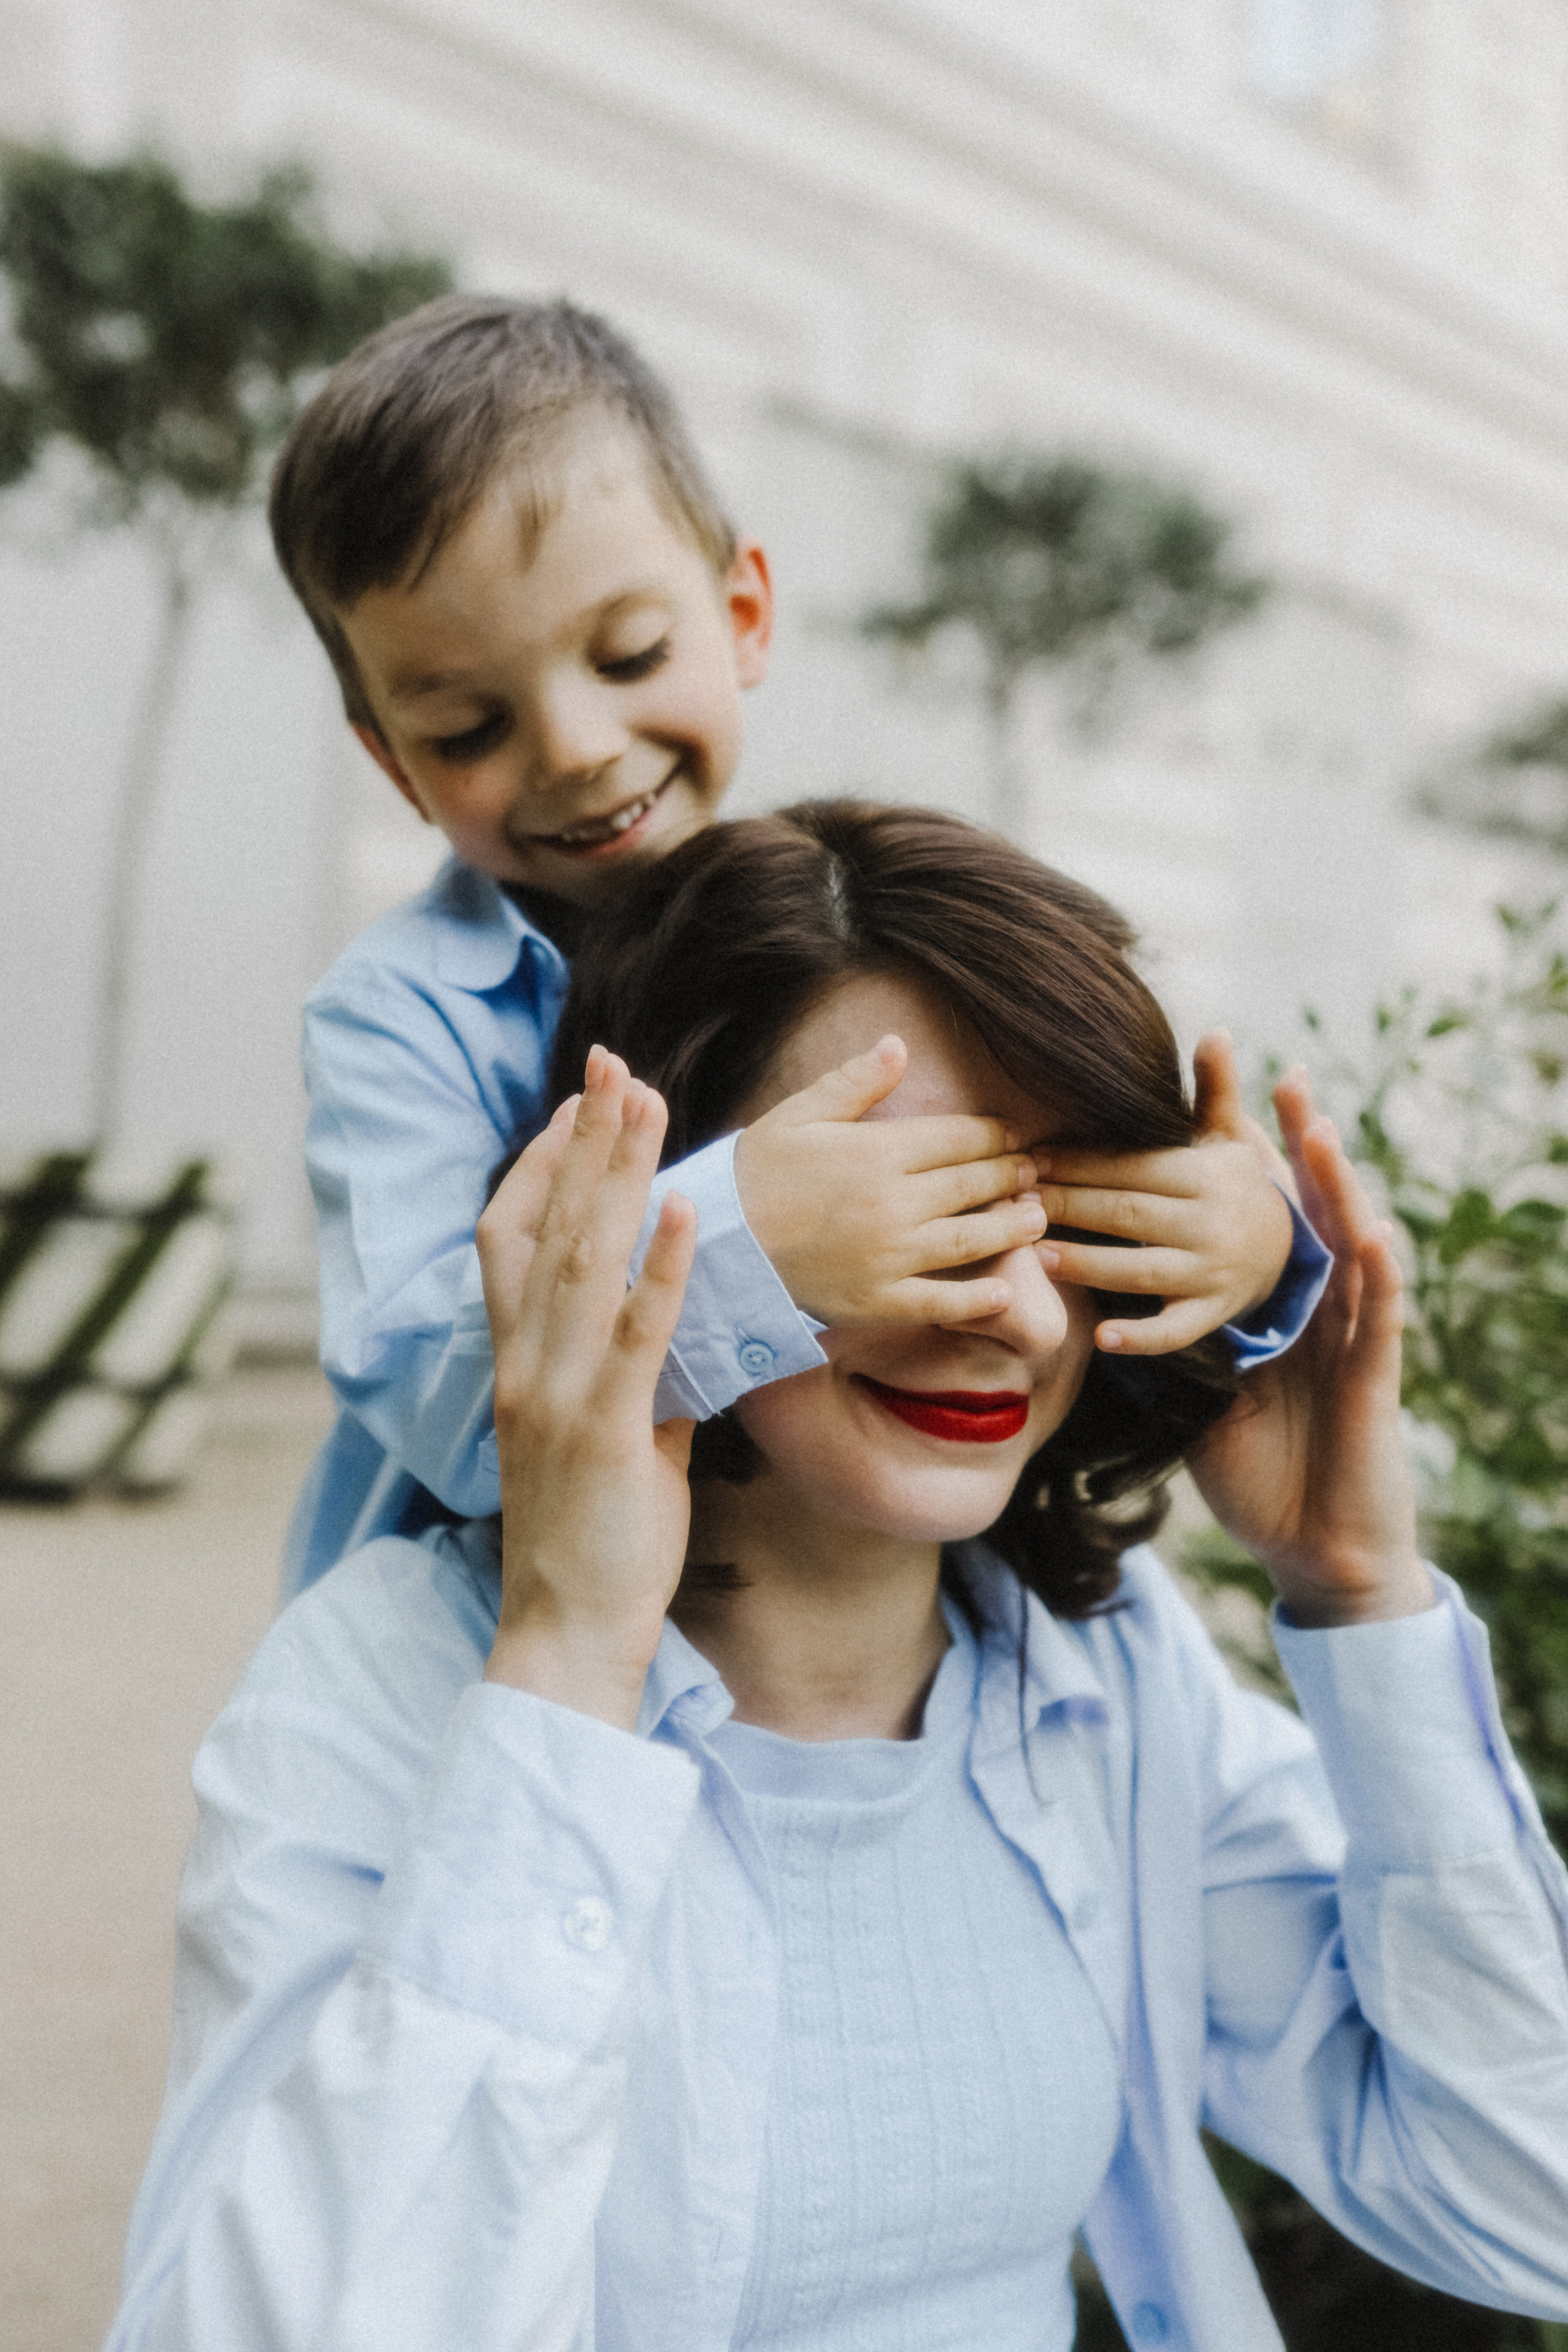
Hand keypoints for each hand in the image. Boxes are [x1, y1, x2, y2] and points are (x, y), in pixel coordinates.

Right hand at [475, 1047, 696, 1727]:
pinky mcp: (604, 1431)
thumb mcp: (610, 1438)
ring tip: (647, 1101)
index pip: (511, 1236)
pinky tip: (691, 1211)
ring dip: (619, 1174)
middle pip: (547, 1224)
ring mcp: (558, 1394)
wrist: (566, 1631)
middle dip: (582, 1138)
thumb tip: (675, 1337)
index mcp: (518, 1361)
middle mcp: (525, 1363)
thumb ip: (633, 1378)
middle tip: (612, 1061)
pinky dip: (664, 1268)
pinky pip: (635, 1334)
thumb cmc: (593, 1539)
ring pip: (585, 1259)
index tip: (576, 1104)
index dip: (541, 1163)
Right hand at [733, 1033, 1047, 1325]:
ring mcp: (889, 1257)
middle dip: (1010, 1175)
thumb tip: (898, 1045)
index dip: (993, 1134)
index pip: (958, 1138)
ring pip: (970, 1239)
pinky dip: (976, 1300)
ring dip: (1011, 1227)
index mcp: (878, 1152)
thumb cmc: (756, 1172)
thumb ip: (855, 1081)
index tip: (1012, 1135)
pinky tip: (1003, 1293)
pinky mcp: (878, 1301)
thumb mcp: (800, 1114)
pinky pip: (939, 1302)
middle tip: (1034, 1171)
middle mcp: (893, 1204)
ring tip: (1037, 1217)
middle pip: (972, 1185)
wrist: (718, 1243)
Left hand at [1036, 1030, 1295, 1354]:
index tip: (1033, 1157)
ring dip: (1088, 1263)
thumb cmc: (1234, 1186)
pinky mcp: (1210, 1314)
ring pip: (1141, 1269)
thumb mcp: (1230, 1137)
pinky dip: (1141, 1337)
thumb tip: (1216, 1030)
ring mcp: (1211, 1273)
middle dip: (1069, 1206)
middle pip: (1127, 1214)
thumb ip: (1216, 1088)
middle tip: (1016, 1201)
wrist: (1286, 1252)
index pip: (1134, 1167)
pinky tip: (1102, 1337)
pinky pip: (1175, 1331)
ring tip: (1037, 1253)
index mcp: (1206, 1176)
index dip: (1081, 1161)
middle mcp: (1210, 1224)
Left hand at [1185, 1102, 1430, 1626]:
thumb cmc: (1258, 1477)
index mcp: (1277, 1313)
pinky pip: (1378, 1315)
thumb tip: (1107, 1318)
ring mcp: (1350, 1340)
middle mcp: (1318, 1314)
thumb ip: (1174, 1350)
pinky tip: (1367, 1231)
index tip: (1231, 1109)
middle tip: (1286, 1083)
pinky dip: (1374, 1271)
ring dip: (1336, 1191)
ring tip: (1319, 1132)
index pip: (1263, 1229)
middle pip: (1310, 1219)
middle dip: (1296, 1153)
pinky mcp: (1375, 1375)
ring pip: (1349, 1248)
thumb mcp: (1204, 1398)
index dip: (1251, 1172)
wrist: (1313, 1549)